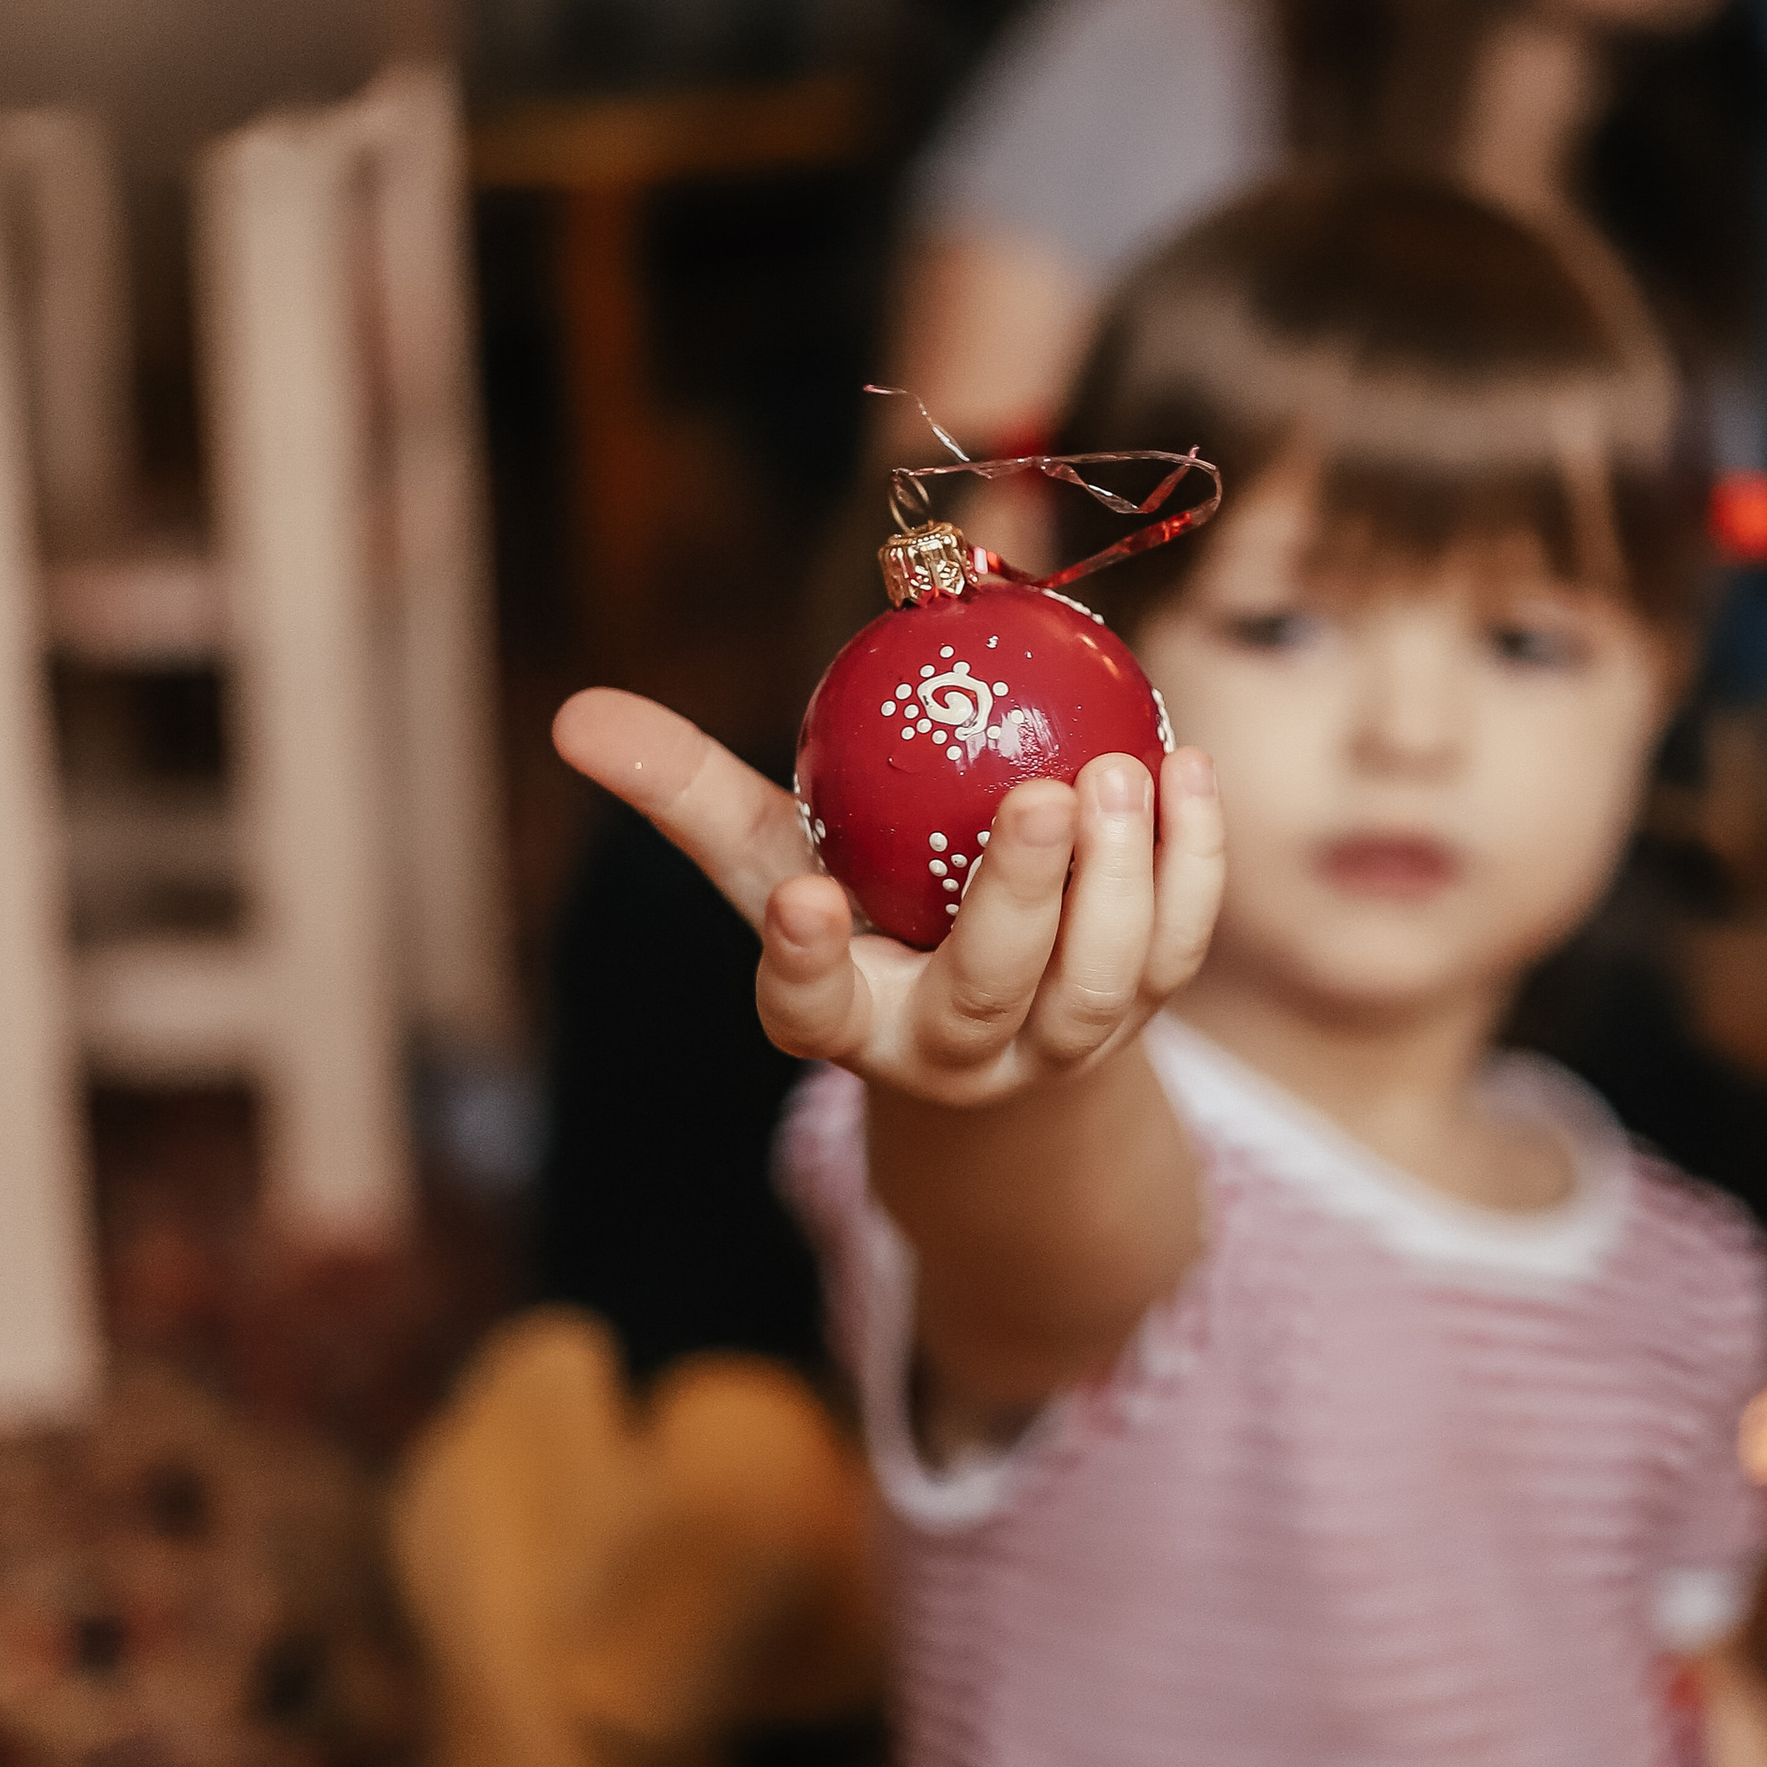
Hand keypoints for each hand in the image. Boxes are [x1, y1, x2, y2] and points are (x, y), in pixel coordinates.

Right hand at [552, 689, 1224, 1110]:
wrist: (991, 1021)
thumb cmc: (859, 911)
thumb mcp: (773, 859)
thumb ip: (687, 794)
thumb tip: (576, 713)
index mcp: (844, 1022)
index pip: (808, 1010)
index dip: (805, 965)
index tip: (806, 901)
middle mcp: (950, 1053)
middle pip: (985, 999)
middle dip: (1018, 906)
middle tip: (1039, 799)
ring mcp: (1052, 1048)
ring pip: (1098, 987)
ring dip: (1122, 884)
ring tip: (1122, 771)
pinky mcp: (1138, 1018)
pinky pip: (1177, 951)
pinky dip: (1191, 868)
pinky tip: (1185, 768)